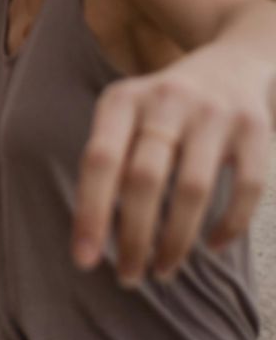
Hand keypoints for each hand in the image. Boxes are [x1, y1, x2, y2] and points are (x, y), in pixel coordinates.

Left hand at [72, 46, 271, 285]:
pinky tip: (212, 247)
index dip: (90, 212)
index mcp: (122, 99)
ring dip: (175, 241)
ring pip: (192, 190)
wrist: (232, 63)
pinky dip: (229, 224)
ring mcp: (214, 113)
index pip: (98, 160)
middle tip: (127, 277)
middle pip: (144, 179)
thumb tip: (90, 240)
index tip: (83, 260)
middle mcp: (166, 100)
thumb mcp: (125, 119)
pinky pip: (245, 188)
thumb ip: (109, 165)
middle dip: (133, 237)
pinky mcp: (257, 128)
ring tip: (162, 271)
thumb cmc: (160, 112)